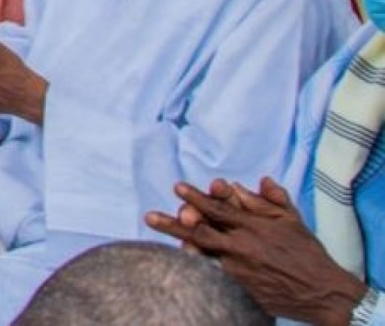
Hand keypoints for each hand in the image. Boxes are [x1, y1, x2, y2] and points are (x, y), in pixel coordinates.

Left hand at [146, 178, 367, 325]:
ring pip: (202, 255)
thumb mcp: (293, 220)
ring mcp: (240, 270)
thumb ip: (272, 200)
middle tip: (150, 216)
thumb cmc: (307, 253)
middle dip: (174, 223)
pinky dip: (195, 271)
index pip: (220, 208)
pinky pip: (212, 279)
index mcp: (254, 226)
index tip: (177, 187)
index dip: (197, 197)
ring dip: (177, 246)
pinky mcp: (241, 290)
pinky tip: (176, 266)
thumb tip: (257, 180)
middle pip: (202, 231)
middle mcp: (243, 246)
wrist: (323, 292)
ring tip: (154, 241)